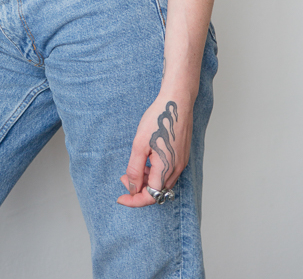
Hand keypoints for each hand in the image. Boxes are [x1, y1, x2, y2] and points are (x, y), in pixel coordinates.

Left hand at [117, 91, 193, 206]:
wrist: (177, 101)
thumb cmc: (158, 119)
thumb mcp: (139, 144)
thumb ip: (135, 169)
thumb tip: (132, 188)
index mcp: (166, 169)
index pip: (150, 197)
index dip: (134, 200)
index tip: (120, 198)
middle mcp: (177, 169)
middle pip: (157, 192)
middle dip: (139, 189)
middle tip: (124, 178)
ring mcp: (181, 162)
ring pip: (163, 183)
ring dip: (148, 181)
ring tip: (135, 167)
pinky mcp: (182, 155)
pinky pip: (168, 172)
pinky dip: (156, 173)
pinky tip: (147, 160)